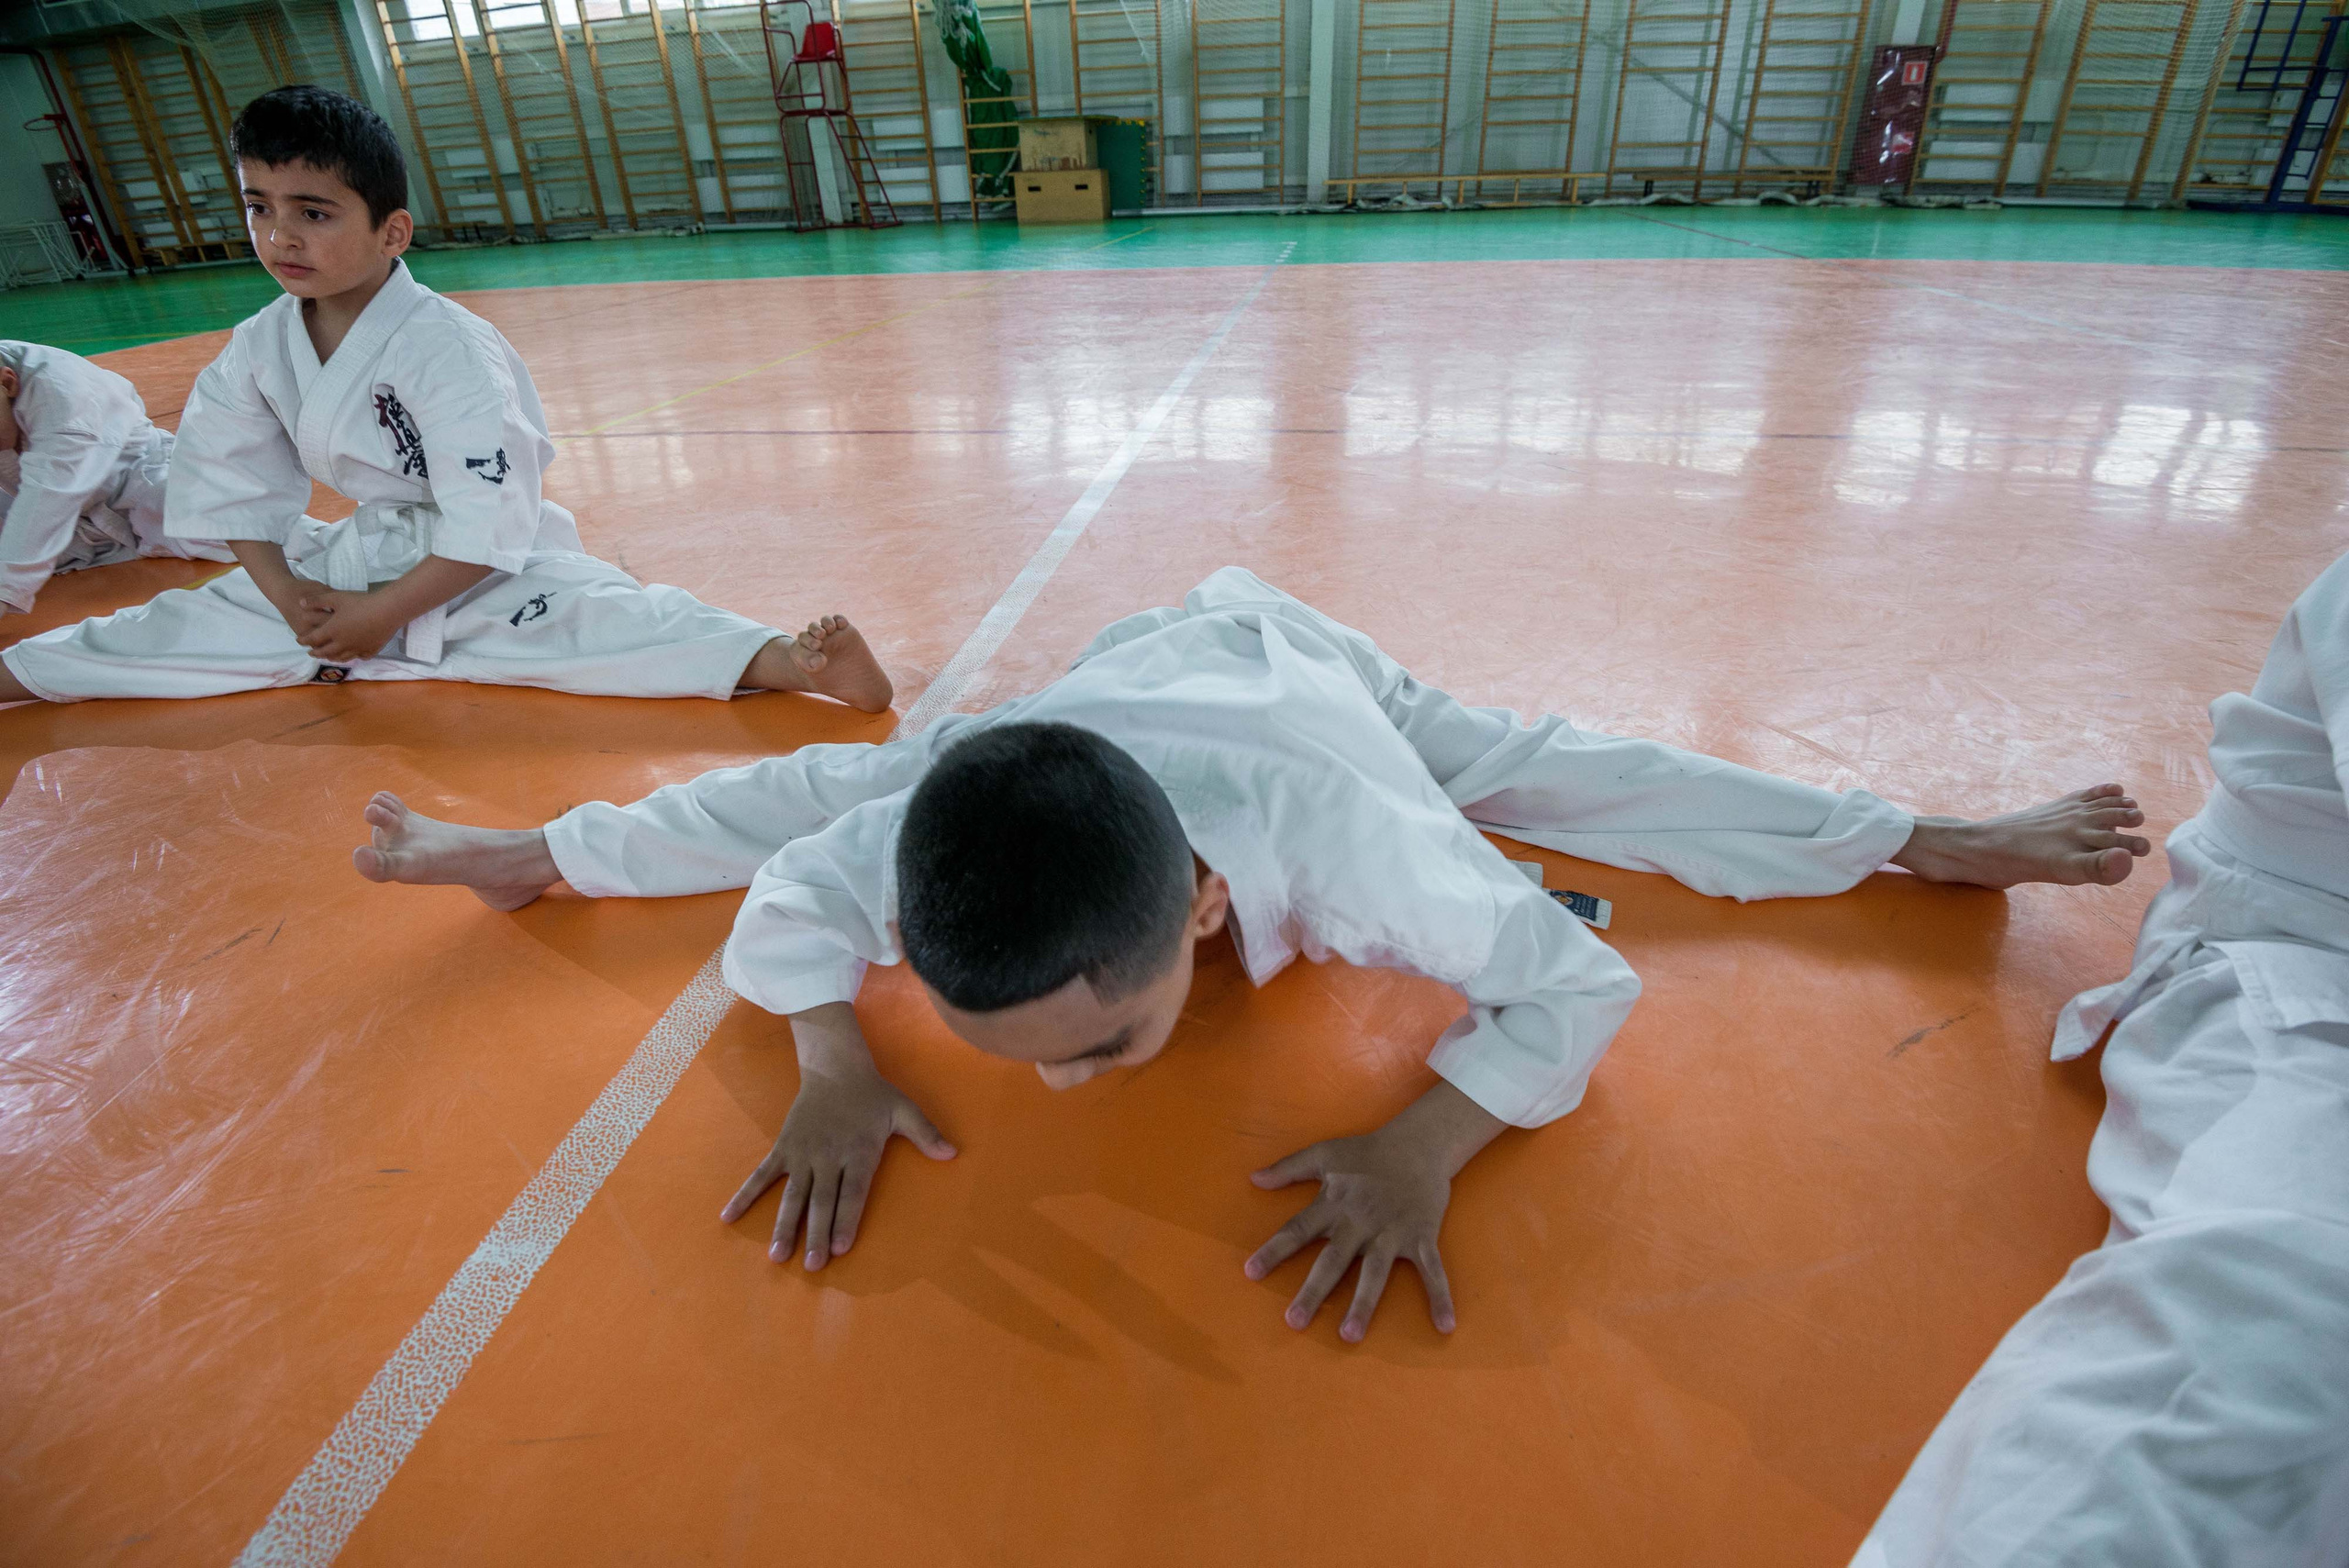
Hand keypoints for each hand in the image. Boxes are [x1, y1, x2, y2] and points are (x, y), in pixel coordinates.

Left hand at [296, 587, 401, 661]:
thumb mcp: (336, 597)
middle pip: (325, 652)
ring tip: (328, 656)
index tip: (299, 640)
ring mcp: (357, 649)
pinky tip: (353, 654)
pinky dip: (353, 657)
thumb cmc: (361, 602)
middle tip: (310, 652)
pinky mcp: (370, 650)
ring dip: (331, 657)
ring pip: (340, 657)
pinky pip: (359, 657)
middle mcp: (342, 644)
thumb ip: (317, 601)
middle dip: (315, 652)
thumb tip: (300, 602)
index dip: (303, 640)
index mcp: (332, 631)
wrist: (387, 611)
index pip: (312, 639)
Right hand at [721, 1060, 955, 1269]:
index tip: (839, 1248)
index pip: (852, 1194)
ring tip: (777, 1256)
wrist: (834, 1066)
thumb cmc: (872, 1094)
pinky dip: (745, 1196)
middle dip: (815, 1235)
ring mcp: (802, 1154)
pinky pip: (761, 1175)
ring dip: (784, 1227)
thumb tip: (953, 1153)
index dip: (845, 1221)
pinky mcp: (783, 1148)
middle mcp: (828, 1157)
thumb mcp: (904, 1110)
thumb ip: (926, 1134)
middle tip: (811, 1267)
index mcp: (858, 1152)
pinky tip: (728, 1217)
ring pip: (792, 1196)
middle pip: (822, 1202)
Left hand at [1243, 1080, 1503, 1340]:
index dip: (1274, 1250)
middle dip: (1313, 1291)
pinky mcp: (1421, 1236)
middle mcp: (1360, 1222)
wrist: (1419, 1142)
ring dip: (1363, 1304)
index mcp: (1334, 1204)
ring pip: (1375, 1273)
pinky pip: (1433, 1271)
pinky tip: (1444, 1325)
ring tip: (1348, 1335)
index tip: (1251, 1273)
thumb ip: (1288, 1168)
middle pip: (1333, 1260)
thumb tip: (1253, 1179)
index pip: (1297, 1230)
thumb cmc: (1367, 1152)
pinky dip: (1440, 1296)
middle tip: (1294, 1322)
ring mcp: (1392, 1232)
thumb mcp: (1324, 1154)